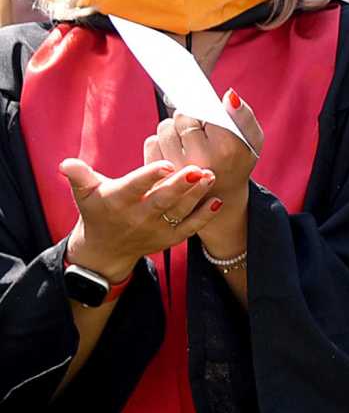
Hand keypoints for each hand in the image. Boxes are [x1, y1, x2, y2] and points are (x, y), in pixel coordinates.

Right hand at [60, 157, 221, 278]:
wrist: (106, 249)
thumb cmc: (98, 210)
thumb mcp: (85, 193)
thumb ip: (79, 177)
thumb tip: (66, 163)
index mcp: (117, 201)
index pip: (134, 187)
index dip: (149, 176)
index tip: (165, 163)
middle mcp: (138, 216)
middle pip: (162, 201)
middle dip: (180, 186)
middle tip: (198, 169)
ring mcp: (156, 229)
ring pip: (179, 212)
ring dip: (197, 196)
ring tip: (210, 175)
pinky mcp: (170, 238)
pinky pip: (190, 228)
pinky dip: (205, 216)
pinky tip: (218, 200)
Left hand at [147, 93, 263, 256]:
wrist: (222, 196)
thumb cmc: (238, 160)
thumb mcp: (252, 140)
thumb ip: (243, 116)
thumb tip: (229, 95)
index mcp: (226, 149)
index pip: (199, 111)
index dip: (202, 110)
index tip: (207, 119)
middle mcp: (200, 161)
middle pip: (181, 117)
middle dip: (189, 118)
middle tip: (200, 131)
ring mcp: (177, 171)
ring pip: (164, 127)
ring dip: (174, 128)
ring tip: (188, 141)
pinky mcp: (159, 176)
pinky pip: (152, 142)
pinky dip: (161, 141)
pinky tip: (175, 151)